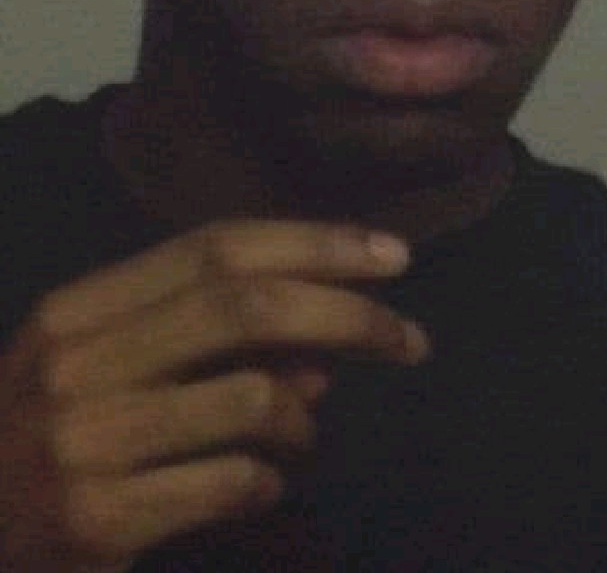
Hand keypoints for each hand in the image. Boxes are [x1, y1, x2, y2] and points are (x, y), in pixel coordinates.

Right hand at [0, 220, 427, 571]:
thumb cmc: (42, 437)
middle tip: (411, 340)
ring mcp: (82, 439)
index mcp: (82, 308)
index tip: (393, 254)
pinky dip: (271, 480)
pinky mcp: (96, 517)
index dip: (316, 242)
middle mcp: (78, 360)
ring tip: (304, 433)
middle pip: (248, 306)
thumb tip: (321, 354)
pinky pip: (232, 481)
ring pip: (252, 395)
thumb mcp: (109, 368)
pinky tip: (265, 486)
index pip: (219, 246)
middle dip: (349, 314)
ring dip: (305, 417)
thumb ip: (207, 343)